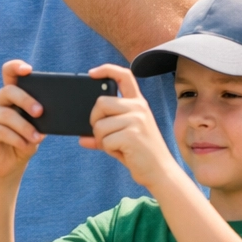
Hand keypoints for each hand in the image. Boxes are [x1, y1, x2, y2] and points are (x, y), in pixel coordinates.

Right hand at [0, 59, 44, 178]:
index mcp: (12, 95)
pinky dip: (16, 139)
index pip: (9, 73)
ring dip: (25, 127)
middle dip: (26, 100)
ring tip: (37, 138)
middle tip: (40, 112)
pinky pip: (1, 131)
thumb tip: (49, 113)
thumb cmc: (26, 140)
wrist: (11, 163)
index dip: (16, 67)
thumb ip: (40, 117)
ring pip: (7, 115)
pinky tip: (26, 145)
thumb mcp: (37, 126)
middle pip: (9, 91)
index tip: (28, 69)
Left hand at [83, 65, 177, 190]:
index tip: (91, 73)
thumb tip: (82, 138)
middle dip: (94, 120)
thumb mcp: (124, 138)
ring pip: (99, 125)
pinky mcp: (132, 135)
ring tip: (117, 146)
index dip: (106, 70)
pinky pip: (105, 140)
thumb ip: (104, 134)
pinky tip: (122, 153)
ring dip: (102, 140)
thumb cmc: (141, 154)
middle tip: (103, 134)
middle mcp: (139, 108)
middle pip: (101, 102)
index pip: (124, 75)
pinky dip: (108, 150)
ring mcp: (136, 120)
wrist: (160, 171)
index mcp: (138, 103)